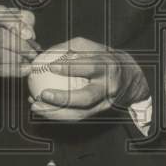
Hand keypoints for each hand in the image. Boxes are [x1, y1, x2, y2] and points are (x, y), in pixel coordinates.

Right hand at [0, 4, 37, 85]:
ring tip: (29, 61)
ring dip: (16, 59)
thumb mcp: (5, 19)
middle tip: (33, 52)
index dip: (16, 24)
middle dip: (19, 45)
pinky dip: (10, 70)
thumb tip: (28, 33)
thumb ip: (20, 19)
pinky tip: (23, 69)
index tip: (29, 35)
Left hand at [29, 37, 148, 121]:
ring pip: (79, 113)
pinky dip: (56, 114)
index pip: (90, 67)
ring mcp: (104, 104)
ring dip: (55, 112)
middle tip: (43, 94)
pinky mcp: (97, 114)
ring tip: (35, 106)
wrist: (129, 79)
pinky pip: (76, 117)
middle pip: (86, 97)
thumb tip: (48, 52)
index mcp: (108, 67)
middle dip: (64, 98)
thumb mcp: (94, 47)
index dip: (71, 67)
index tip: (50, 65)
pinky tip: (40, 107)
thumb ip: (72, 47)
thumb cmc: (105, 59)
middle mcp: (108, 88)